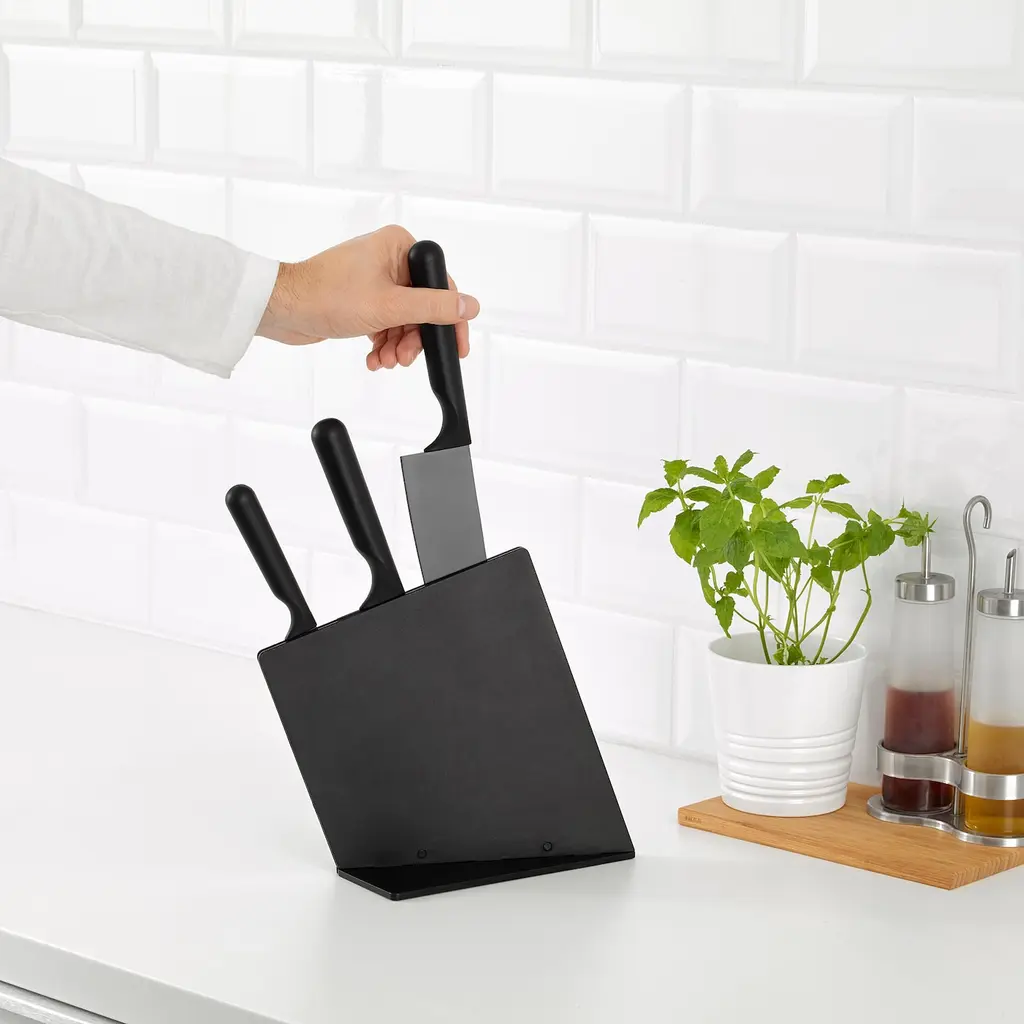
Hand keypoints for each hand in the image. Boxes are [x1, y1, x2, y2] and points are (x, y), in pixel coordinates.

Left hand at [256, 224, 479, 370]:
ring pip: (404, 320)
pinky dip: (382, 343)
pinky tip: (373, 357)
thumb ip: (434, 308)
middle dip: (414, 338)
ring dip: (397, 345)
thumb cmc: (326, 295)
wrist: (282, 308)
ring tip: (384, 360)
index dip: (450, 319)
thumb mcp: (390, 306)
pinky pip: (386, 323)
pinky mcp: (362, 297)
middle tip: (404, 357)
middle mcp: (389, 258)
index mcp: (399, 246)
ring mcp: (374, 278)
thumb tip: (470, 306)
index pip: (441, 285)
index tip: (457, 346)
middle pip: (422, 306)